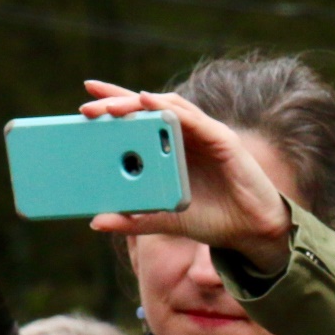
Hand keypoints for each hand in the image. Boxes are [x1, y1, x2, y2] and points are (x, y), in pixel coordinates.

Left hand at [80, 81, 291, 274]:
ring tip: (111, 107)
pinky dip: (171, 109)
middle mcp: (188, 135)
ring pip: (168, 107)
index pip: (141, 120)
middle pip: (149, 108)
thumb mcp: (165, 221)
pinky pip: (194, 119)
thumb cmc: (212, 220)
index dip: (114, 106)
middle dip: (117, 103)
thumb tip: (96, 221)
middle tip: (87, 108)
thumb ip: (134, 221)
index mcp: (173, 148)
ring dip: (138, 103)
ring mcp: (206, 134)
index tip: (84, 103)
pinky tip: (151, 104)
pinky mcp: (223, 140)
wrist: (251, 232)